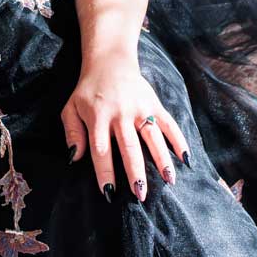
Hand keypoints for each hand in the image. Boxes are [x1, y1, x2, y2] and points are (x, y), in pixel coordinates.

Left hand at [60, 51, 189, 201]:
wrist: (109, 61)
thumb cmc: (87, 91)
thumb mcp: (71, 108)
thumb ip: (72, 133)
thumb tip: (75, 158)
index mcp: (98, 117)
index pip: (101, 150)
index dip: (105, 171)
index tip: (109, 192)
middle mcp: (120, 114)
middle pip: (129, 147)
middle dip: (136, 172)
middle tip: (141, 195)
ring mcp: (140, 108)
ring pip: (152, 137)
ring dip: (161, 159)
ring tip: (169, 180)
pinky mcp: (154, 103)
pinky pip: (169, 123)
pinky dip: (178, 140)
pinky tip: (186, 159)